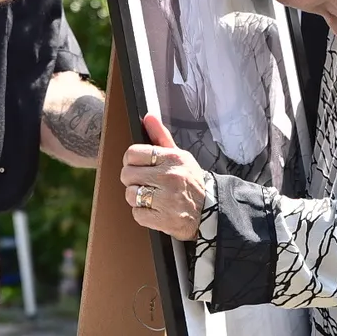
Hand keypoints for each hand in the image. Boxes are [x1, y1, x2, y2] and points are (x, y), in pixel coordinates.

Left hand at [121, 114, 206, 240]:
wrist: (210, 210)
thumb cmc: (192, 181)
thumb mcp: (180, 156)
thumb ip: (161, 136)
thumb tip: (148, 117)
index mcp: (173, 158)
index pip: (132, 153)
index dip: (131, 161)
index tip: (138, 166)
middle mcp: (170, 176)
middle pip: (127, 174)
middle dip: (133, 180)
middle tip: (145, 182)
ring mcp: (167, 199)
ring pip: (130, 194)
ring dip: (137, 198)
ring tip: (151, 196)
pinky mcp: (163, 219)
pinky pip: (137, 214)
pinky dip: (143, 213)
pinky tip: (155, 209)